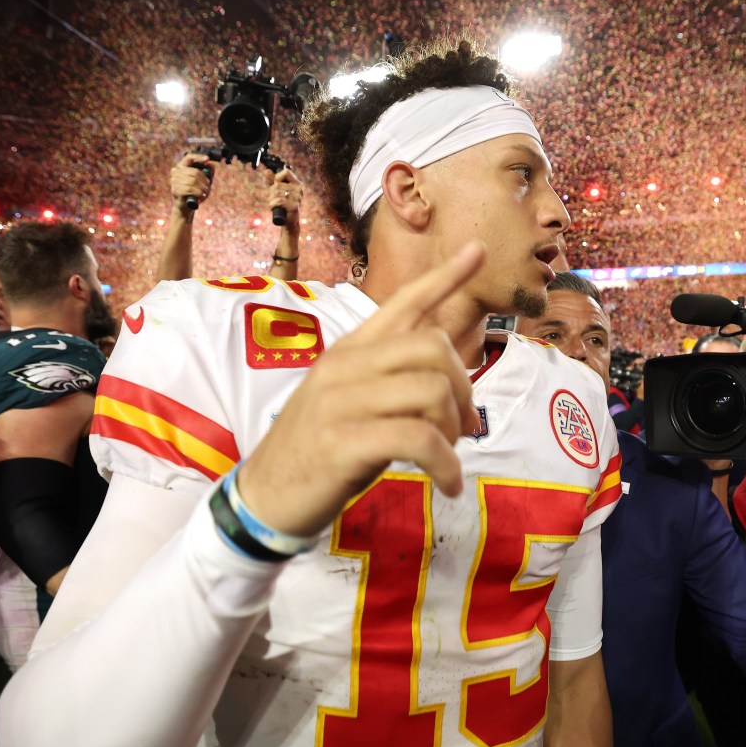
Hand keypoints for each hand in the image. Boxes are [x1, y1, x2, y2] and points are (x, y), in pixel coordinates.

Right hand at [171, 153, 214, 213]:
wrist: (186, 207)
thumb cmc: (194, 192)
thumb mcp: (202, 181)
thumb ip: (207, 172)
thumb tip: (211, 164)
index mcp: (181, 166)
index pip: (189, 157)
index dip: (199, 157)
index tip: (207, 159)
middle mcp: (175, 171)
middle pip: (194, 172)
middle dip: (204, 180)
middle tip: (208, 187)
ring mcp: (174, 180)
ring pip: (193, 181)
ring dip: (202, 188)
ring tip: (205, 192)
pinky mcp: (175, 190)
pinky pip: (190, 189)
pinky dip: (198, 192)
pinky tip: (201, 195)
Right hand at [236, 242, 485, 537]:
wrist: (266, 497)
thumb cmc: (322, 450)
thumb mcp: (356, 404)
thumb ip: (397, 384)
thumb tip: (458, 393)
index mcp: (350, 350)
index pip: (403, 302)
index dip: (444, 277)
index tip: (478, 249)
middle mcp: (345, 366)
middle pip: (433, 348)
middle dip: (463, 388)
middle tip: (462, 427)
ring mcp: (341, 402)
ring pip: (431, 391)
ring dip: (453, 430)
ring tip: (446, 458)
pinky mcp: (344, 442)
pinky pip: (419, 438)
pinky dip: (445, 465)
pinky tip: (447, 484)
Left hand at [265, 166, 302, 216]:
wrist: (289, 221)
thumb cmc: (283, 205)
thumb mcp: (277, 190)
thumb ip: (272, 180)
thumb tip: (266, 171)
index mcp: (296, 183)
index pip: (286, 172)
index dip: (277, 177)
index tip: (275, 184)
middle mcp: (299, 189)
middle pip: (278, 184)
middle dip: (271, 192)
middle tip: (274, 199)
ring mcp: (297, 198)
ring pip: (276, 192)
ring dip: (271, 199)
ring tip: (275, 204)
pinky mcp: (294, 206)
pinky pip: (278, 201)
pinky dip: (273, 205)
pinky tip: (274, 208)